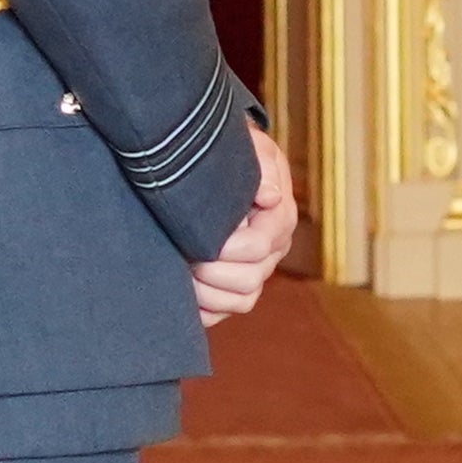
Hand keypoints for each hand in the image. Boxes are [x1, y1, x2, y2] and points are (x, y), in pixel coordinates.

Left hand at [191, 127, 300, 318]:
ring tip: (183, 271)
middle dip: (213, 272)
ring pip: (240, 301)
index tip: (199, 237)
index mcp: (278, 219)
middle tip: (185, 254)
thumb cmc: (233, 155)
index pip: (260, 246)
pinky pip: (223, 313)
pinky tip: (184, 293)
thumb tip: (271, 196)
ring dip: (207, 293)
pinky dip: (203, 310)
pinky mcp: (232, 288)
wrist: (216, 167)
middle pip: (250, 280)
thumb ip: (263, 168)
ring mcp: (253, 272)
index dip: (229, 248)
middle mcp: (271, 251)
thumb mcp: (252, 149)